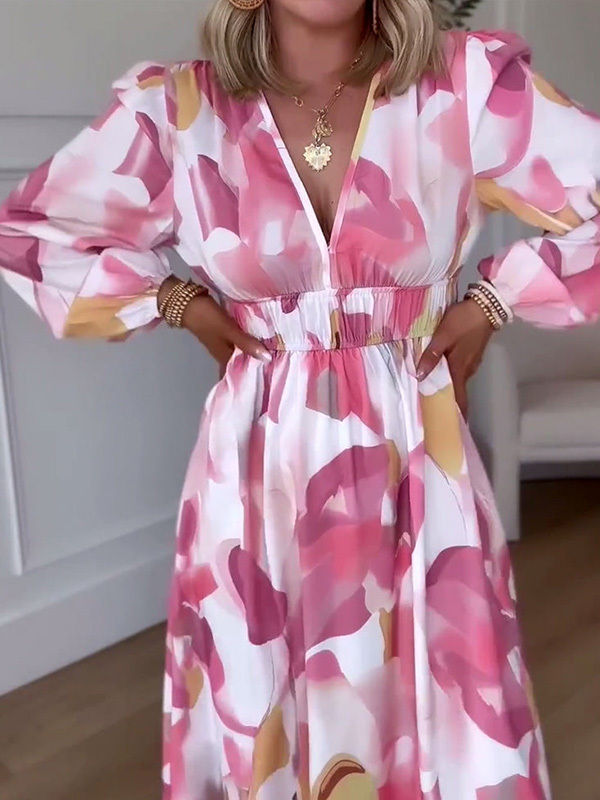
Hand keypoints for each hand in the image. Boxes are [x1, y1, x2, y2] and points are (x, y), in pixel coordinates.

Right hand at [181, 293, 270, 369]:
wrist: (186, 302)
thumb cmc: (207, 318)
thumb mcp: (229, 331)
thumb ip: (246, 344)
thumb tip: (267, 359)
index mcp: (225, 357)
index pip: (242, 371)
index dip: (256, 374)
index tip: (274, 375)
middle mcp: (223, 353)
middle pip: (242, 361)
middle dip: (257, 362)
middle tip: (279, 361)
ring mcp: (222, 342)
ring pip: (240, 350)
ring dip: (253, 350)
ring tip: (274, 349)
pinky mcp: (222, 332)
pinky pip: (238, 340)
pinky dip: (247, 340)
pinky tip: (257, 336)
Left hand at [416, 299, 493, 417]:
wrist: (487, 306)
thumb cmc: (464, 321)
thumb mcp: (443, 335)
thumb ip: (432, 355)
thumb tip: (420, 376)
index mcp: (460, 369)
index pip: (459, 398)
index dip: (457, 413)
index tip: (452, 427)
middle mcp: (468, 370)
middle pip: (457, 390)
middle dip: (448, 401)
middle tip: (434, 411)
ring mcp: (472, 362)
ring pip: (458, 379)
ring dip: (448, 387)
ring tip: (433, 393)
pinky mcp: (473, 354)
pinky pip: (460, 370)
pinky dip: (451, 375)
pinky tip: (441, 372)